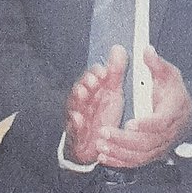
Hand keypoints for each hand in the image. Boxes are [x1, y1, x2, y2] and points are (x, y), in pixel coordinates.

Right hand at [64, 45, 126, 165]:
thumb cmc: (101, 115)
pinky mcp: (76, 134)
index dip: (95, 73)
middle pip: (80, 89)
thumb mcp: (111, 93)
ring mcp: (77, 118)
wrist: (95, 143)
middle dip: (85, 84)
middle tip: (94, 82)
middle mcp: (83, 103)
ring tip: (83, 94)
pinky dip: (75, 124)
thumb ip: (115, 72)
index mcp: (92, 91)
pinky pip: (73, 128)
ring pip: (74, 106)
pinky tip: (79, 120)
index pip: (91, 77)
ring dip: (78, 100)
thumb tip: (118, 48)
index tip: (104, 71)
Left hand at [96, 45, 191, 168]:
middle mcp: (168, 133)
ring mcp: (161, 146)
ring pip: (141, 155)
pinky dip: (120, 162)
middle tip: (104, 132)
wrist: (186, 115)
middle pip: (147, 142)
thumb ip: (156, 64)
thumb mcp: (168, 74)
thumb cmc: (173, 93)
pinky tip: (104, 157)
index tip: (131, 123)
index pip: (162, 122)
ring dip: (119, 152)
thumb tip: (146, 50)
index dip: (147, 124)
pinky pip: (137, 162)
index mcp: (173, 112)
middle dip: (124, 140)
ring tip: (101, 145)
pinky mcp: (152, 154)